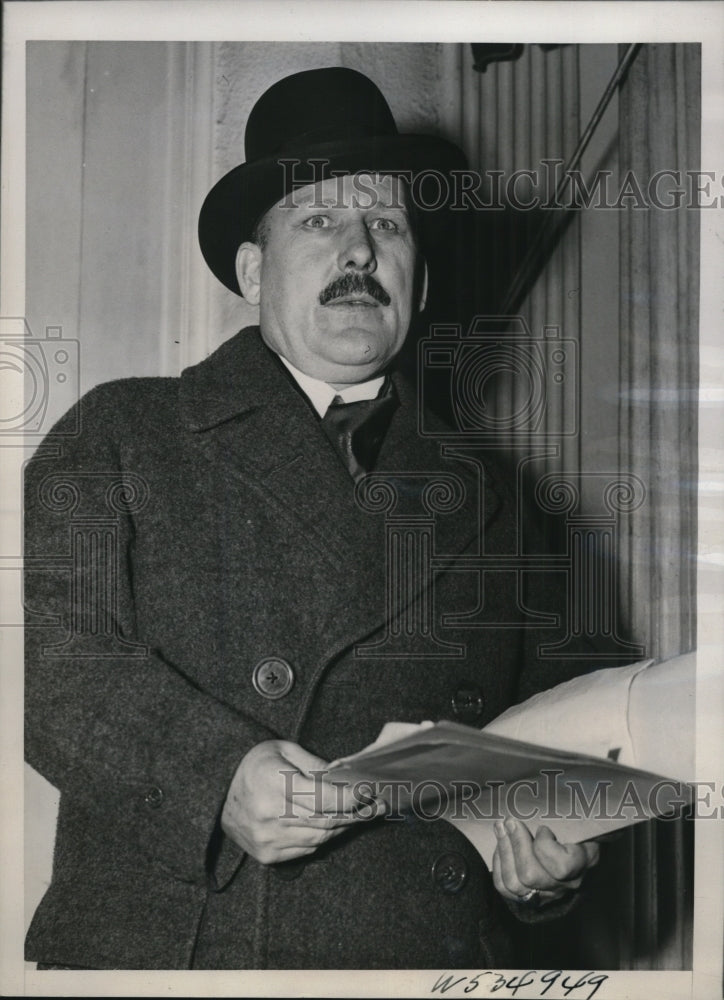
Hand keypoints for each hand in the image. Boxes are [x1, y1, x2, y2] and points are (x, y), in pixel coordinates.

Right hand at [221, 739, 383, 863]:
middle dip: (357, 814)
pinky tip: (337, 825)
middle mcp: (268, 815)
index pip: (323, 798)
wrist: (216, 791)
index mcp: (272, 782)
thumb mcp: (285, 750)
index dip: (351, 798)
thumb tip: (348, 779)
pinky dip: (325, 837)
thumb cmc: (254, 764)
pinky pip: (307, 849)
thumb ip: (317, 766)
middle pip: (326, 821)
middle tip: (378, 805)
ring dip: (344, 827)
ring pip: (320, 838)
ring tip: (363, 815)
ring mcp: (267, 839)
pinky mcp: (267, 855)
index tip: (371, 792)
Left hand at [492, 817, 598, 905]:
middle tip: (510, 820)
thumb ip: (570, 811)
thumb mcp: (581, 818)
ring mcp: (544, 893)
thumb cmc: (577, 827)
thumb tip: (551, 789)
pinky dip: (499, 864)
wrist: (578, 853)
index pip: (562, 868)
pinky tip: (501, 845)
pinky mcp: (527, 896)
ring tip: (500, 827)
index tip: (542, 828)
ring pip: (515, 883)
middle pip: (530, 875)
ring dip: (504, 850)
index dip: (545, 847)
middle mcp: (564, 885)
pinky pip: (505, 887)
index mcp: (582, 864)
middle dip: (516, 844)